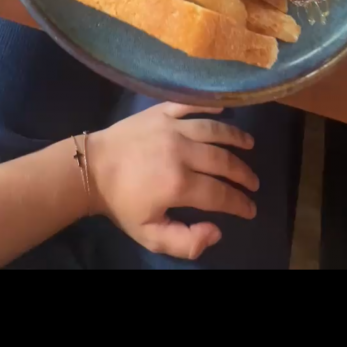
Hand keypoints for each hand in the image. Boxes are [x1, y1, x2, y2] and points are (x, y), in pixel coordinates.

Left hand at [88, 102, 257, 260]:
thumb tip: (217, 231)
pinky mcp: (160, 111)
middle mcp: (180, 151)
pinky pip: (190, 104)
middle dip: (243, 174)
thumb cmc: (122, 204)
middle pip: (223, 161)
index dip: (240, 203)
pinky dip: (209, 105)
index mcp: (178, 184)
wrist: (92, 169)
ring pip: (213, 130)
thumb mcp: (150, 235)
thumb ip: (186, 242)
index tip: (250, 209)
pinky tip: (225, 109)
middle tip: (254, 183)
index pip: (221, 194)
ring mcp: (171, 127)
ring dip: (235, 138)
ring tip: (250, 145)